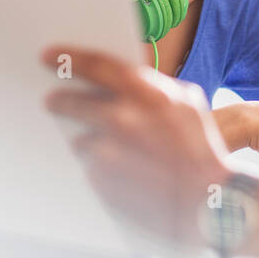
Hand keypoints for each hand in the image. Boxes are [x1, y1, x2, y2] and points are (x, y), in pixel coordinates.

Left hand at [42, 44, 231, 246]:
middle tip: (52, 100)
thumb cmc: (202, 152)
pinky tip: (121, 173)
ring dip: (88, 141)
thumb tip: (123, 79)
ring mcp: (108, 151)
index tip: (50, 55)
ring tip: (113, 152)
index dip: (70, 57)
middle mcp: (123, 119)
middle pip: (74, 101)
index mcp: (148, 94)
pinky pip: (89, 167)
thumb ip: (156, 87)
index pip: (97, 64)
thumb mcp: (189, 105)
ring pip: (80, 139)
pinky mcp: (99, 180)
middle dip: (61, 100)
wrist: (208, 202)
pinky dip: (98, 168)